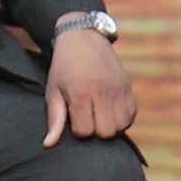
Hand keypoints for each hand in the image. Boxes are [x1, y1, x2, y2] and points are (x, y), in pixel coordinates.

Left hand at [43, 23, 135, 147]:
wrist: (82, 36)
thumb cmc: (63, 67)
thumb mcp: (53, 91)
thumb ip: (55, 119)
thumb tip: (48, 144)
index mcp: (81, 93)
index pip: (85, 132)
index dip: (78, 130)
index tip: (74, 118)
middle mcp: (102, 91)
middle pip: (106, 132)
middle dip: (96, 131)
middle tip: (88, 118)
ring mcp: (118, 87)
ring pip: (122, 125)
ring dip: (111, 125)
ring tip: (99, 115)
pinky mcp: (127, 85)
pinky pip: (132, 113)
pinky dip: (122, 117)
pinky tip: (110, 110)